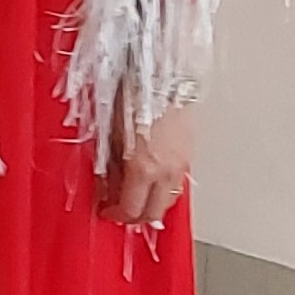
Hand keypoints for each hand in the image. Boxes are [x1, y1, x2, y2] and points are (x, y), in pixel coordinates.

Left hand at [98, 102, 194, 226]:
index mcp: (143, 168)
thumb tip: (105, 186)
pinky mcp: (189, 156)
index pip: (131, 209)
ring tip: (135, 196)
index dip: (115, 215)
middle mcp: (165, 172)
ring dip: (151, 205)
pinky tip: (152, 182)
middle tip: (120, 211)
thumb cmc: (131, 97)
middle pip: (153, 213)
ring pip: (168, 201)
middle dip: (135, 217)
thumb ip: (109, 166)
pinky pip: (176, 184)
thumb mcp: (109, 135)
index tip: (106, 211)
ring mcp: (181, 165)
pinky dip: (163, 190)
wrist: (161, 78)